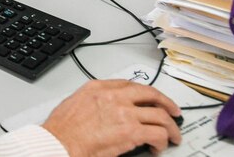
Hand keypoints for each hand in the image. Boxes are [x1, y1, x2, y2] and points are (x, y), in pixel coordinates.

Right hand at [42, 79, 181, 156]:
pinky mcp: (131, 132)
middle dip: (167, 104)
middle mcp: (114, 97)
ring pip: (160, 115)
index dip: (146, 93)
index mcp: (98, 88)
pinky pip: (157, 134)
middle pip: (151, 94)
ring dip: (170, 127)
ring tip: (172, 136)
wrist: (59, 143)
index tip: (152, 98)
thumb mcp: (75, 102)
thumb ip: (94, 100)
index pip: (130, 84)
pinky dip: (162, 141)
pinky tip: (158, 147)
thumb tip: (106, 108)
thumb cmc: (62, 129)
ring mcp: (124, 113)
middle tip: (174, 112)